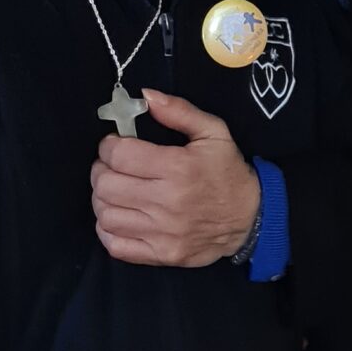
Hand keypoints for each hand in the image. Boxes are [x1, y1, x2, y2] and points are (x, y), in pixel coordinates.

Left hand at [91, 88, 260, 266]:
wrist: (250, 218)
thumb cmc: (227, 171)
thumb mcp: (213, 132)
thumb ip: (178, 111)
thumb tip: (145, 96)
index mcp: (178, 168)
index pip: (120, 155)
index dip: (109, 146)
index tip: (114, 144)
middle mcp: (168, 202)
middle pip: (107, 185)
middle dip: (101, 170)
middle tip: (110, 166)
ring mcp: (164, 233)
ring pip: (106, 215)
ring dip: (102, 199)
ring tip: (113, 189)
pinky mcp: (162, 255)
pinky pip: (116, 246)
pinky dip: (107, 229)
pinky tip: (118, 215)